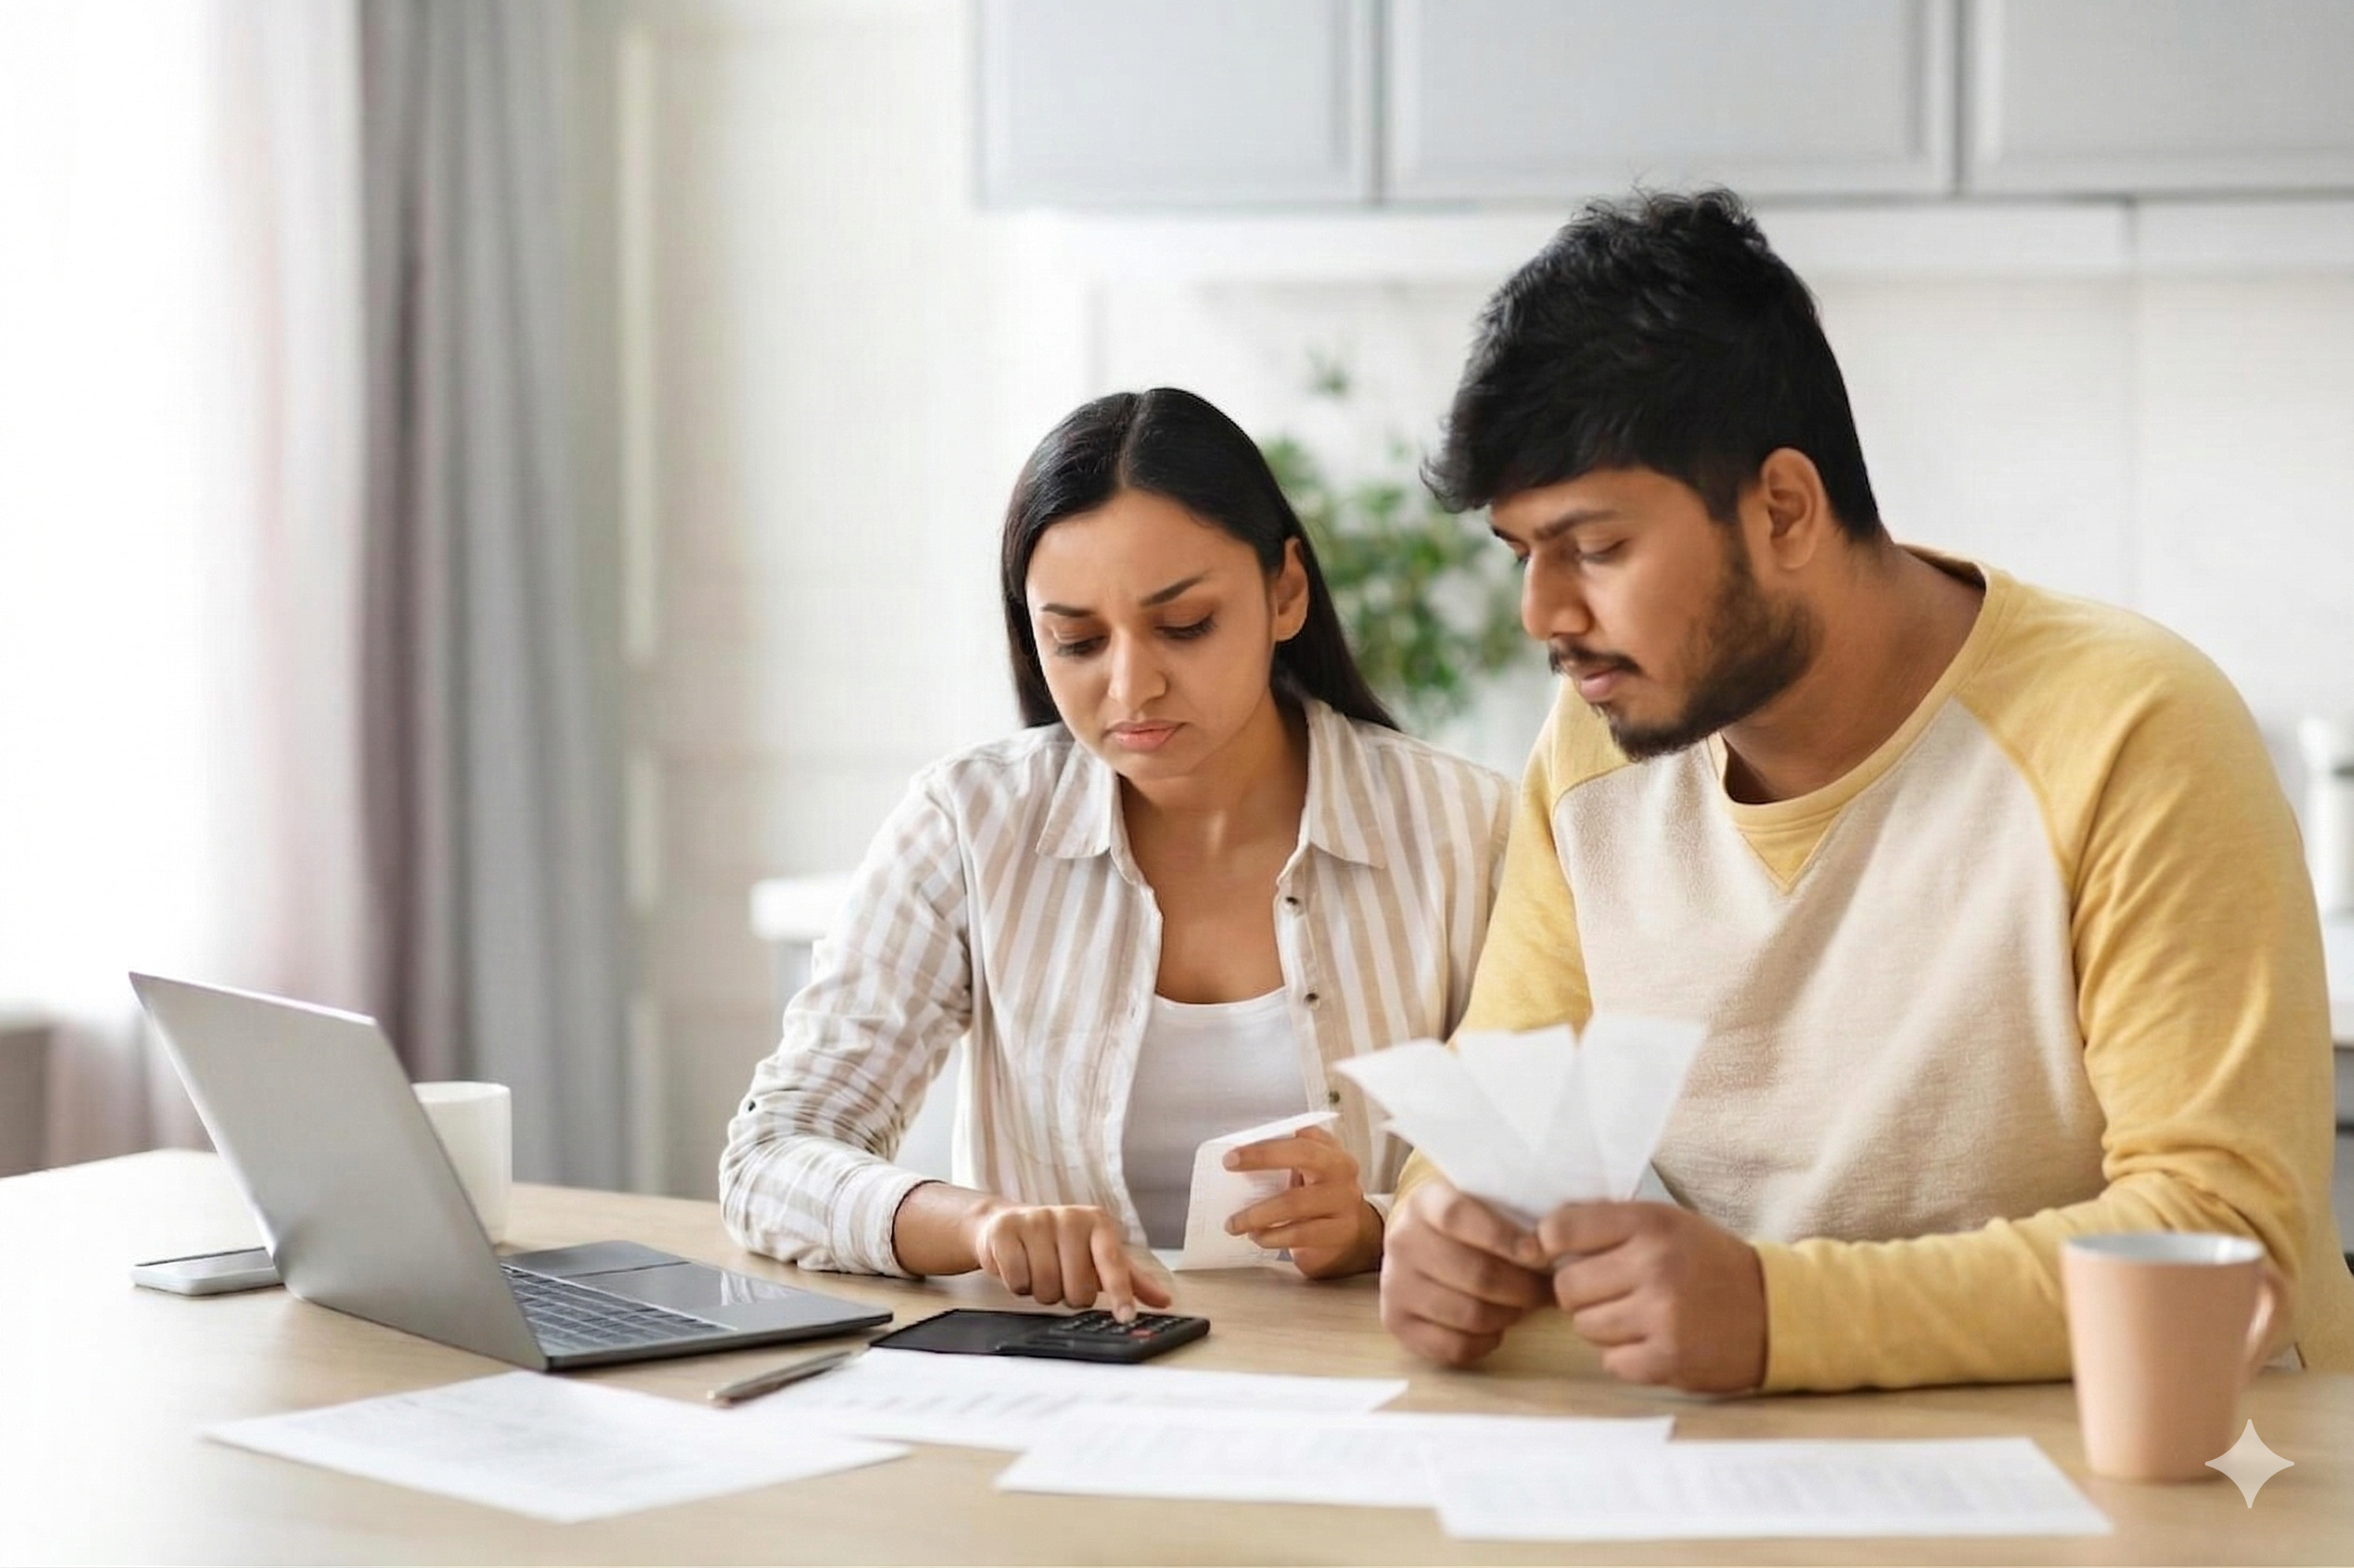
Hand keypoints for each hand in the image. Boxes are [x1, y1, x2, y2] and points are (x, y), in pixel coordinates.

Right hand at [965, 1202, 1173, 1320]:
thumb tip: (1164, 1300)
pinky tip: (1019, 1268)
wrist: (1007, 1225)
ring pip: (1046, 1287)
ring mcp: (1035, 1221)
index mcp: (1097, 1223)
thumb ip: (1129, 1278)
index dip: (1120, 1292)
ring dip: (1042, 1292)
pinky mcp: (1005, 1230)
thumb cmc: (1059, 1245)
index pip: (1112, 1262)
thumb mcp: (1095, 1257)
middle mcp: (1069, 1217)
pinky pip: (1017, 1280)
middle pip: (1076, 1287)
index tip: (1126, 1316)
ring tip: (1039, 1272)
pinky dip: (1018, 1284)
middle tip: (1062, 1280)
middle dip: (1068, 1295)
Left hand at [1224, 1125, 1381, 1278]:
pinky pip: (1300, 1233)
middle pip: (1303, 1155)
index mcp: (1329, 1150)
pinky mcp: (1340, 1232)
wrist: (1357, 1235)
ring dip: (1257, 1214)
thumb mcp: (1308, 1175)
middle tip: (1229, 1167)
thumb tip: (1236, 1164)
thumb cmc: (1319, 1199)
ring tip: (1234, 1223)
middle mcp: (1341, 1170)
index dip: (1266, 1141)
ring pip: (1295, 1202)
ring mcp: (1344, 1201)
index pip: (1300, 1134)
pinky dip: (1272, 1236)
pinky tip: (1258, 1237)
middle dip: (1262, 1158)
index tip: (1232, 1154)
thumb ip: (1282, 1165)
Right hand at [1378, 1179, 1551, 1365]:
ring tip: (1522, 1307)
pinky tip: (1495, 1329)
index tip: (1539, 1253)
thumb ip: (1512, 1210)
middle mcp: (1403, 1241)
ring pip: (1469, 1314)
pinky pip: (1452, 1347)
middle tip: (1546, 1290)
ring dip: (1508, 1316)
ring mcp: (1395, 1284)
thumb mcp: (1481, 1200)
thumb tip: (1559, 1245)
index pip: (1458, 1217)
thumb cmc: (1466, 1224)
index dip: (1501, 1237)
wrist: (1417, 1241)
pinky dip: (1485, 1343)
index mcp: (1425, 1202)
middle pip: (1474, 1274)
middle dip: (1523, 1288)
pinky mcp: (1396, 1321)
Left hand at [1538, 1201, 1766, 1392]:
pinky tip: (1652, 1342)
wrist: (1774, 1312)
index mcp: (1649, 1224)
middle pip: (1566, 1286)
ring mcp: (1662, 1315)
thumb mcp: (1665, 1223)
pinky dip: (1625, 1357)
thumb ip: (1605, 1223)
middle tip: (1612, 1291)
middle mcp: (1654, 1265)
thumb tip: (1535, 1237)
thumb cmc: (1707, 1263)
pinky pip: (1610, 1362)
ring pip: (1585, 1327)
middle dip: (1581, 1292)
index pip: (1561, 1229)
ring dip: (1602, 1326)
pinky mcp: (1668, 1358)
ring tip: (1638, 1316)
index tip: (1557, 1253)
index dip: (1549, 1244)